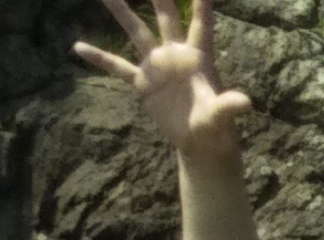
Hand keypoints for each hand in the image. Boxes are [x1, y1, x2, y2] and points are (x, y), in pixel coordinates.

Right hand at [77, 0, 248, 156]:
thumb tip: (246, 102)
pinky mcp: (143, 82)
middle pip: (166, 19)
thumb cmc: (215, 127)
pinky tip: (78, 46)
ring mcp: (157, 66)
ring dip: (122, 13)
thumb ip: (228, 106)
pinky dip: (99, 58)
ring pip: (137, 33)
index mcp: (198, 59)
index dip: (202, 6)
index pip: (201, 26)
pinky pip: (116, 67)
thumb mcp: (220, 116)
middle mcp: (175, 56)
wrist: (199, 143)